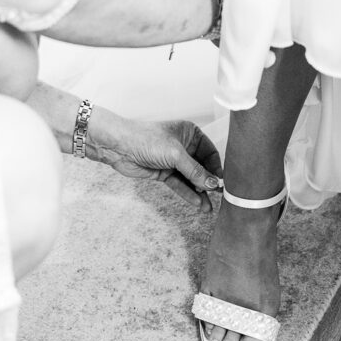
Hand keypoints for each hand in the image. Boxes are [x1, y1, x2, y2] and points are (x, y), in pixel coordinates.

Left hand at [88, 111, 222, 211]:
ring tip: (209, 208)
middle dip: (209, 182)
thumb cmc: (146, 140)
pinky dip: (188, 194)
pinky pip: (180, 185)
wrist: (118, 147)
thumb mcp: (175, 155)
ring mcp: (174, 161)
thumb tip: (214, 184)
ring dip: (199, 192)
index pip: (211, 152)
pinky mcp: (164, 173)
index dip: (217, 167)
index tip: (223, 182)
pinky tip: (198, 204)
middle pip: (202, 167)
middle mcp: (184, 146)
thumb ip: (195, 171)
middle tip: (219, 197)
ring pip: (191, 179)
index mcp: (190, 133)